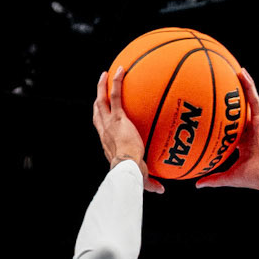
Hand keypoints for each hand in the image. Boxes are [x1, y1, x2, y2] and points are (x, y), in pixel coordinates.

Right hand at [93, 67, 162, 191]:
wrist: (126, 167)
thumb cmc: (130, 175)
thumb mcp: (140, 177)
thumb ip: (150, 182)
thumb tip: (161, 190)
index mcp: (108, 143)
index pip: (102, 129)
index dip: (101, 120)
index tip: (105, 115)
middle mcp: (105, 132)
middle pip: (97, 112)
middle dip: (97, 99)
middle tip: (100, 89)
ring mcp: (110, 123)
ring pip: (101, 101)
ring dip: (102, 86)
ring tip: (105, 74)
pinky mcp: (118, 117)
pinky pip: (115, 95)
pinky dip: (116, 81)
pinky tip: (120, 69)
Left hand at [196, 70, 258, 195]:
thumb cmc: (254, 178)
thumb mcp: (230, 177)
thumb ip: (214, 178)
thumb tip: (197, 184)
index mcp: (244, 143)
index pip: (233, 129)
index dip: (225, 121)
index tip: (214, 114)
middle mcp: (250, 131)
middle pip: (239, 112)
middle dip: (232, 101)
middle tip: (221, 88)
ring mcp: (256, 124)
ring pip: (247, 101)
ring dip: (241, 86)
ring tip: (233, 72)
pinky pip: (253, 99)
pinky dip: (248, 86)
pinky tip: (242, 73)